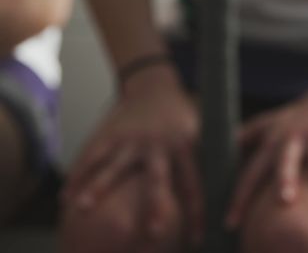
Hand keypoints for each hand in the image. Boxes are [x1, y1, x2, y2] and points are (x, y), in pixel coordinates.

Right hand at [64, 67, 201, 243]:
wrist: (153, 84)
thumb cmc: (181, 118)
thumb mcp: (201, 133)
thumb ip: (208, 161)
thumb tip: (229, 192)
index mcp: (185, 147)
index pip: (195, 184)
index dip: (197, 213)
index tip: (198, 240)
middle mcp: (159, 145)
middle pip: (158, 178)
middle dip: (156, 206)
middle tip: (154, 233)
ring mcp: (131, 139)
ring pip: (113, 165)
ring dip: (97, 186)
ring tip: (82, 208)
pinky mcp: (110, 133)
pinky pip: (92, 155)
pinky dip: (78, 175)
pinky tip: (65, 196)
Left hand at [227, 89, 307, 226]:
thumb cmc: (297, 117)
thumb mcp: (268, 124)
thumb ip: (242, 139)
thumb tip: (202, 152)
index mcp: (274, 142)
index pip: (252, 171)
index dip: (240, 197)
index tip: (230, 224)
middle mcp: (295, 139)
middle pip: (288, 162)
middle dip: (286, 181)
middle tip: (284, 202)